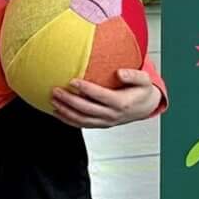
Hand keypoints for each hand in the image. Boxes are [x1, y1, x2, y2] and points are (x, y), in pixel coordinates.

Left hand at [49, 67, 163, 128]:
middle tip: (56, 90)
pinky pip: (82, 125)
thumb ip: (133, 75)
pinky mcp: (101, 125)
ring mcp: (106, 122)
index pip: (100, 96)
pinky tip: (57, 112)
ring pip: (81, 119)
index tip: (73, 81)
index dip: (86, 89)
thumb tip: (119, 73)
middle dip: (69, 100)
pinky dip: (68, 120)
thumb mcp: (144, 80)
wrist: (145, 107)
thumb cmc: (142, 91)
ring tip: (53, 100)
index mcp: (121, 103)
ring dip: (65, 111)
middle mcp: (112, 115)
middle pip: (86, 109)